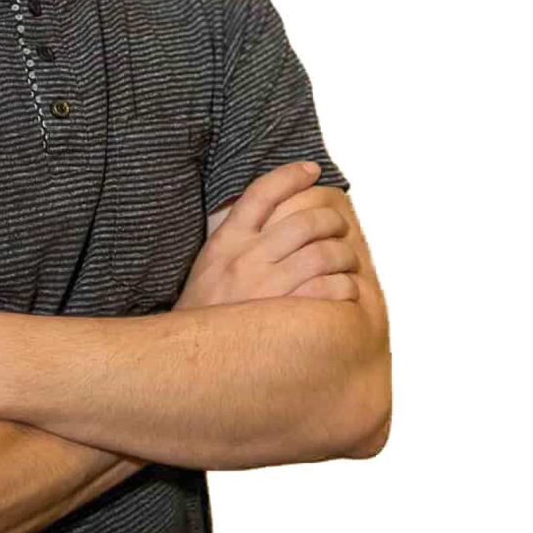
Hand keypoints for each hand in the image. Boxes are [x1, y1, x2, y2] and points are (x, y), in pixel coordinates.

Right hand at [175, 162, 360, 310]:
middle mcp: (246, 259)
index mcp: (225, 242)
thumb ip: (235, 241)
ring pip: (323, 254)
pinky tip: (344, 290)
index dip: (291, 176)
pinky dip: (345, 287)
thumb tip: (270, 219)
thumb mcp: (208, 266)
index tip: (311, 170)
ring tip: (346, 261)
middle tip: (339, 226)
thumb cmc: (203, 314)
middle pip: (304, 222)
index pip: (261, 193)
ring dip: (344, 255)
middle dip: (332, 220)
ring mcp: (266, 287)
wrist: (187, 362)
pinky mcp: (284, 316)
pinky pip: (329, 289)